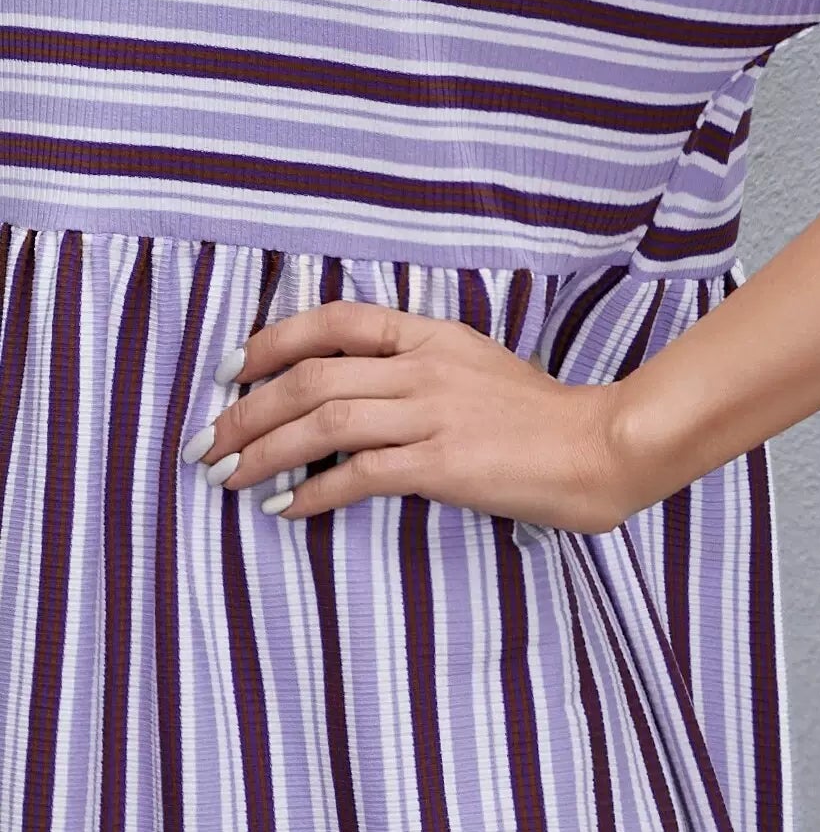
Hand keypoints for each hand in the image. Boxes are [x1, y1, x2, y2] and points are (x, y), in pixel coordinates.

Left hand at [184, 300, 628, 532]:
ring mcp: (434, 414)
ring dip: (263, 451)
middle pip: (312, 377)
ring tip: (227, 477)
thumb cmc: (544, 416)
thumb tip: (356, 390)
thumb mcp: (480, 367)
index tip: (229, 368)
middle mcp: (426, 368)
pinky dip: (311, 494)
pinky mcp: (442, 465)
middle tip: (206, 442)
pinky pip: (358, 475)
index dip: (273, 341)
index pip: (336, 321)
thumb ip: (422, 370)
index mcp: (433, 336)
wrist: (600, 446)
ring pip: (324, 422)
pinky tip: (284, 509)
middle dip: (246, 410)